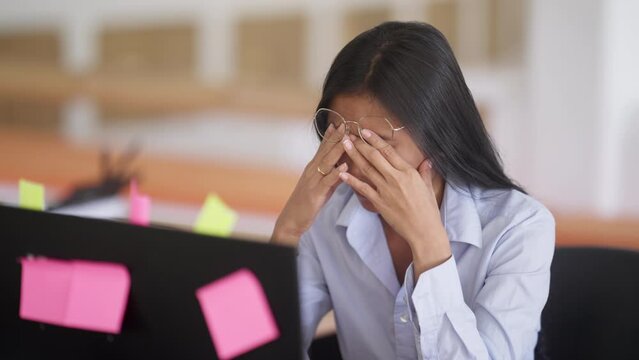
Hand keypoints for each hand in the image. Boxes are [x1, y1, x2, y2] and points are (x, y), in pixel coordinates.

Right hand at [271, 123, 347, 245]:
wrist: (292, 218)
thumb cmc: (307, 203)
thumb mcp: (322, 186)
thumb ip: (332, 176)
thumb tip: (344, 166)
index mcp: (313, 168)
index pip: (322, 149)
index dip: (330, 136)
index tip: (338, 124)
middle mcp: (312, 171)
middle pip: (325, 151)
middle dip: (335, 138)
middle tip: (345, 124)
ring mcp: (313, 181)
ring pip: (326, 163)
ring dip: (337, 151)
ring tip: (347, 140)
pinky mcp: (315, 193)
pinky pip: (327, 182)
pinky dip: (335, 173)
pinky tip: (344, 167)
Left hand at [338, 129, 450, 272]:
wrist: (424, 231)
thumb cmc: (428, 210)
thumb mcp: (428, 187)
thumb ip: (425, 172)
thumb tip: (428, 161)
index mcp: (408, 172)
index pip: (388, 151)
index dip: (375, 140)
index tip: (365, 131)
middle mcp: (395, 178)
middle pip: (374, 156)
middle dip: (360, 144)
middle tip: (349, 134)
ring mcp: (385, 190)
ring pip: (366, 168)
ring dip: (354, 155)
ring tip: (344, 145)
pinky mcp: (378, 202)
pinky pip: (362, 188)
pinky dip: (351, 180)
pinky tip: (342, 172)